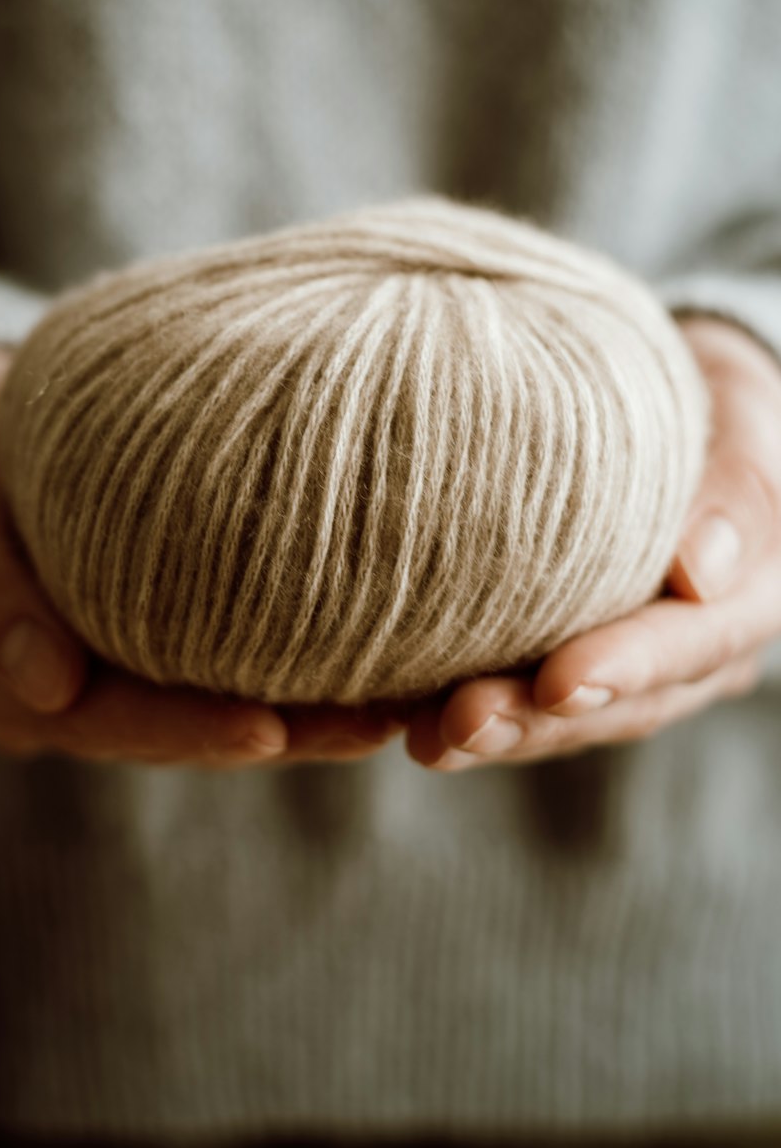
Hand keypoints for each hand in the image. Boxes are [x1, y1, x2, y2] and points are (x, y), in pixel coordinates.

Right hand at [0, 345, 400, 765]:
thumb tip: (49, 687)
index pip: (85, 719)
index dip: (178, 729)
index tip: (268, 730)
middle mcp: (24, 700)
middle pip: (151, 736)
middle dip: (264, 736)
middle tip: (370, 725)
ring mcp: (70, 684)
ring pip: (184, 719)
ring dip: (286, 724)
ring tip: (386, 712)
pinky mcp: (116, 651)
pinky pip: (193, 679)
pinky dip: (268, 681)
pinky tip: (352, 679)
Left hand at [406, 316, 780, 770]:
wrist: (688, 412)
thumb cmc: (720, 409)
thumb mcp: (747, 421)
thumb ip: (737, 487)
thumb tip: (702, 569)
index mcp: (747, 599)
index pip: (691, 644)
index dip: (626, 667)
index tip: (558, 680)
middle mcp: (693, 650)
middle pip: (618, 704)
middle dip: (537, 720)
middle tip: (464, 722)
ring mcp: (632, 664)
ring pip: (564, 716)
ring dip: (497, 729)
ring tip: (424, 738)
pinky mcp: (569, 657)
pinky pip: (523, 694)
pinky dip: (460, 705)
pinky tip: (401, 717)